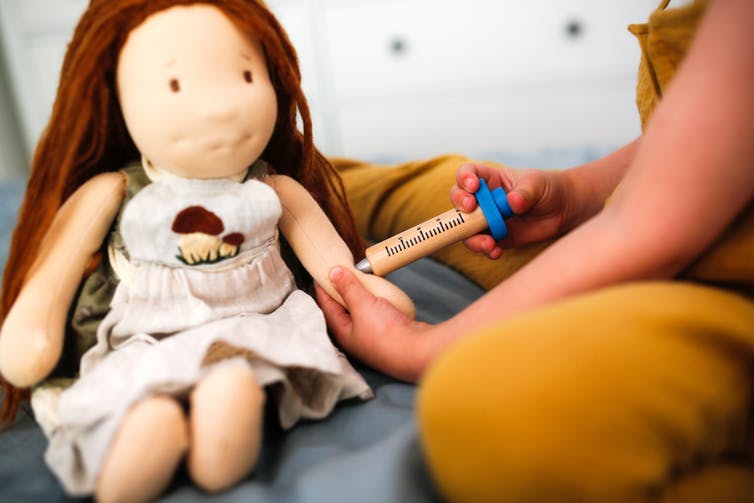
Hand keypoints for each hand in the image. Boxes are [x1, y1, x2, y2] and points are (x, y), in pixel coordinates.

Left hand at [315, 267, 431, 381]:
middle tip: (338, 273)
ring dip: (359, 295)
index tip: (319, 273)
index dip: (322, 289)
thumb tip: (334, 273)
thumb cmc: (387, 334)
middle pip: (342, 309)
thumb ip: (348, 288)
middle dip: (340, 291)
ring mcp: (373, 334)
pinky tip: (377, 292)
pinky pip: (376, 312)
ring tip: (357, 278)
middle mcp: (356, 336)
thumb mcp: (363, 305)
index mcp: (343, 332)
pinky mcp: (389, 330)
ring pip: (361, 310)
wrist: (417, 349)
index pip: (327, 307)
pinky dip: (374, 300)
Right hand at [449, 163, 573, 258]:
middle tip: (470, 209)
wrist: (563, 211)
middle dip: (460, 205)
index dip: (464, 179)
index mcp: (490, 179)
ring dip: (472, 236)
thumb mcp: (537, 185)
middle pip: (459, 200)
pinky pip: (484, 245)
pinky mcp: (496, 237)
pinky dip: (486, 250)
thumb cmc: (547, 188)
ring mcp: (487, 219)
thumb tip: (512, 203)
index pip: (467, 174)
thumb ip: (524, 193)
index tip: (473, 186)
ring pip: (467, 227)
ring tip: (487, 243)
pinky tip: (496, 251)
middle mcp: (483, 199)